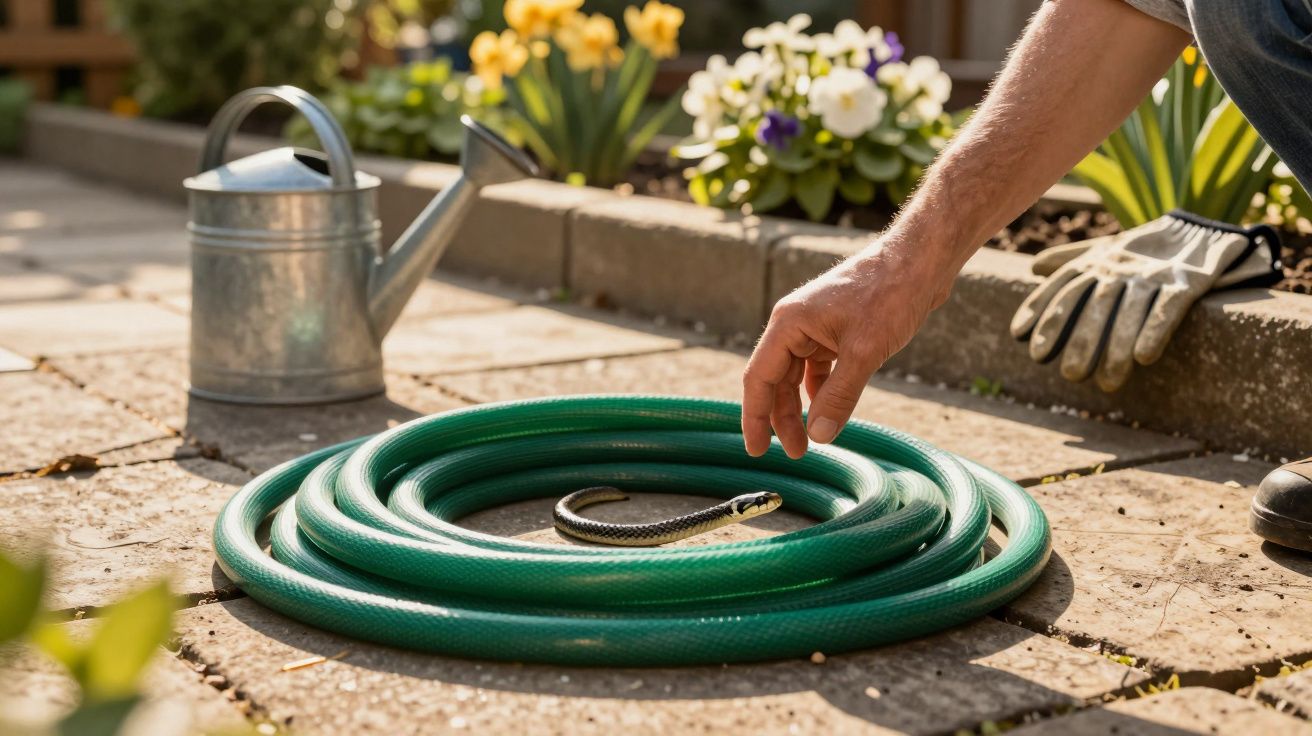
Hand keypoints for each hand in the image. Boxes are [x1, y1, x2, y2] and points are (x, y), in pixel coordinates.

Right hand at [742, 237, 952, 457]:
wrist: (920, 262)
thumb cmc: (890, 295)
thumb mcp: (864, 352)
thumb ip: (839, 396)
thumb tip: (820, 435)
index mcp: (788, 323)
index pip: (759, 378)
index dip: (755, 417)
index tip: (756, 450)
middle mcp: (794, 324)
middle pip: (776, 379)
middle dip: (781, 417)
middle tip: (795, 453)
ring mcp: (815, 326)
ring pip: (797, 375)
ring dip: (801, 407)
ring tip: (811, 438)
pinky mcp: (836, 329)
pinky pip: (818, 366)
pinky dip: (821, 390)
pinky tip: (828, 409)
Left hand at [1010, 212, 1278, 390]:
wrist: (1199, 231)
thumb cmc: (1142, 249)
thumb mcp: (1106, 249)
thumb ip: (1071, 260)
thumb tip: (1033, 267)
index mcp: (1097, 261)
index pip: (1063, 285)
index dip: (1040, 308)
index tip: (1019, 336)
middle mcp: (1119, 267)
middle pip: (1094, 305)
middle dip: (1080, 340)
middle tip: (1070, 375)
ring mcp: (1152, 275)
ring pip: (1129, 312)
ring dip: (1117, 348)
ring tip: (1107, 383)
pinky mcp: (1186, 282)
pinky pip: (1168, 307)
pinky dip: (1155, 330)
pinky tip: (1144, 358)